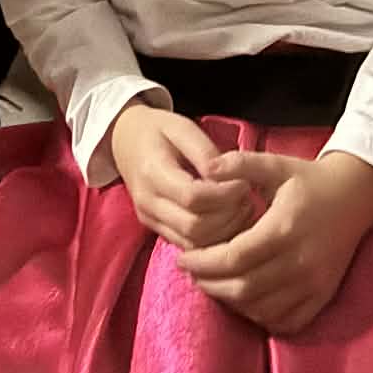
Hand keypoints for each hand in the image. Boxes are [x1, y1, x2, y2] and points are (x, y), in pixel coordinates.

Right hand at [106, 102, 253, 249]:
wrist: (125, 140)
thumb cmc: (157, 130)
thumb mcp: (181, 126)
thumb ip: (205, 151)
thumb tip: (227, 177)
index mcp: (152, 171)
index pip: (192, 197)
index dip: (225, 194)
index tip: (244, 182)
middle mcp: (147, 202)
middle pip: (194, 226)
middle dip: (228, 216)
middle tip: (247, 197)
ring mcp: (150, 219)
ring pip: (193, 243)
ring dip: (224, 232)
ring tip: (240, 208)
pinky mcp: (156, 230)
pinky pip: (188, 246)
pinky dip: (213, 240)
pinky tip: (228, 220)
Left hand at [176, 150, 372, 333]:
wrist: (356, 196)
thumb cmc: (309, 180)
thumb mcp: (275, 164)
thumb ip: (240, 163)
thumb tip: (205, 167)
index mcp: (284, 228)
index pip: (234, 258)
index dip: (203, 263)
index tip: (182, 257)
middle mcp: (300, 261)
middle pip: (243, 289)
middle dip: (210, 285)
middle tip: (192, 273)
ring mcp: (314, 283)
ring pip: (261, 309)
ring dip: (231, 302)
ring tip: (214, 283)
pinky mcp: (323, 295)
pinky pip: (287, 321)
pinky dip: (261, 316)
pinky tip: (246, 300)